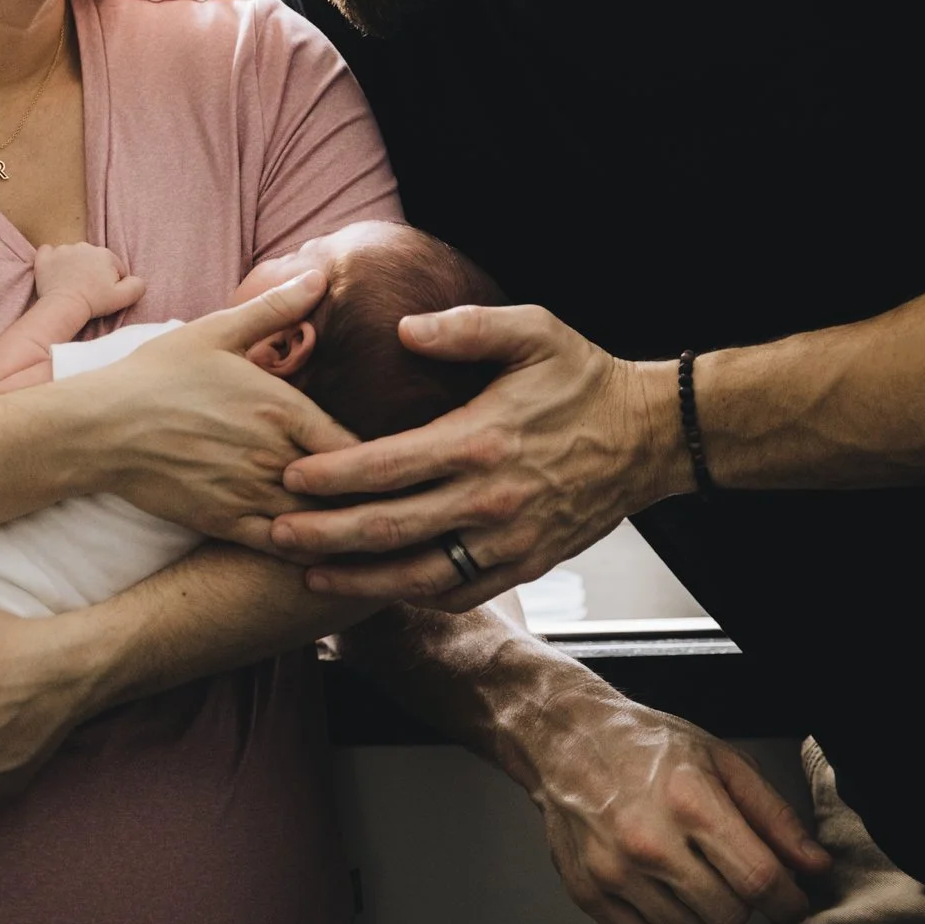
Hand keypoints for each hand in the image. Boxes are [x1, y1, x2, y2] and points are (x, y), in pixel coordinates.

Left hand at [32, 243, 144, 318]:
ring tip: (72, 285)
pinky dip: (52, 261)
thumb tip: (136, 280)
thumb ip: (137, 285)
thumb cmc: (94, 302)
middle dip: (93, 273)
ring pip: (73, 257)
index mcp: (105, 254)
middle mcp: (84, 246)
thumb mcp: (124, 297)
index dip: (112, 282)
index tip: (104, 293)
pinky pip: (49, 252)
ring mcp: (63, 250)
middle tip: (89, 291)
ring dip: (74, 267)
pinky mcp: (45, 257)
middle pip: (93, 260)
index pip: (114, 267)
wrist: (64, 306)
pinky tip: (54, 272)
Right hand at [85, 271, 360, 551]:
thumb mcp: (216, 331)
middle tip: (387, 497)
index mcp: (281, 408)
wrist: (100, 428)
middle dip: (367, 492)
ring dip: (342, 522)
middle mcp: (273, 455)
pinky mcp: (224, 523)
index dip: (378, 455)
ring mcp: (250, 493)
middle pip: (345, 486)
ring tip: (361, 525)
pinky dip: (306, 547)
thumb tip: (320, 275)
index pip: (355, 443)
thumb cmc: (156, 374)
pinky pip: (281, 546)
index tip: (388, 457)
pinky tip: (318, 545)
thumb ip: (275, 308)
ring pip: (319, 521)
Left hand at [270, 304, 676, 609]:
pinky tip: (380, 589)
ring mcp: (508, 541)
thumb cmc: (585, 379)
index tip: (289, 476)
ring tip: (310, 577)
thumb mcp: (534, 331)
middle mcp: (489, 500)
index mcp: (480, 440)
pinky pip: (460, 591)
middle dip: (324, 536)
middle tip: (274, 535)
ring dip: (359, 580)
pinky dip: (415, 597)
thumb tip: (406, 329)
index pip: (387, 466)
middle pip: (388, 529)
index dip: (332, 475)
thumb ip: (466, 327)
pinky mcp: (526, 565)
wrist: (650, 436)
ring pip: (418, 575)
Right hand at [523, 691, 829, 923]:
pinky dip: (656, 921)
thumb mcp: (720, 760)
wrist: (567, 738)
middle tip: (720, 864)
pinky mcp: (587, 891)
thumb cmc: (645, 745)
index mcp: (691, 803)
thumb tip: (813, 864)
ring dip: (695, 908)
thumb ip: (773, 815)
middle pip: (729, 915)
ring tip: (678, 866)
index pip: (761, 880)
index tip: (791, 900)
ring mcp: (614, 871)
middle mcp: (650, 841)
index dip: (788, 900)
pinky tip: (651, 883)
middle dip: (737, 896)